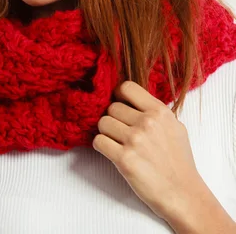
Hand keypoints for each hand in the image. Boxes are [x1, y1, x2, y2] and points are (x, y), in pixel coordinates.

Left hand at [93, 80, 203, 221]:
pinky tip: (113, 153)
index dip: (118, 96)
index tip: (120, 106)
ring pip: (102, 123)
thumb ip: (153, 112)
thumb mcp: (174, 127)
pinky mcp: (124, 158)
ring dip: (106, 133)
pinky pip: (98, 141)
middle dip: (114, 120)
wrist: (182, 193)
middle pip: (111, 108)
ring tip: (119, 144)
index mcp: (160, 112)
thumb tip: (129, 99)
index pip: (126, 87)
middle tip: (122, 133)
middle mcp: (147, 123)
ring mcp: (135, 140)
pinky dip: (101, 147)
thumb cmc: (178, 162)